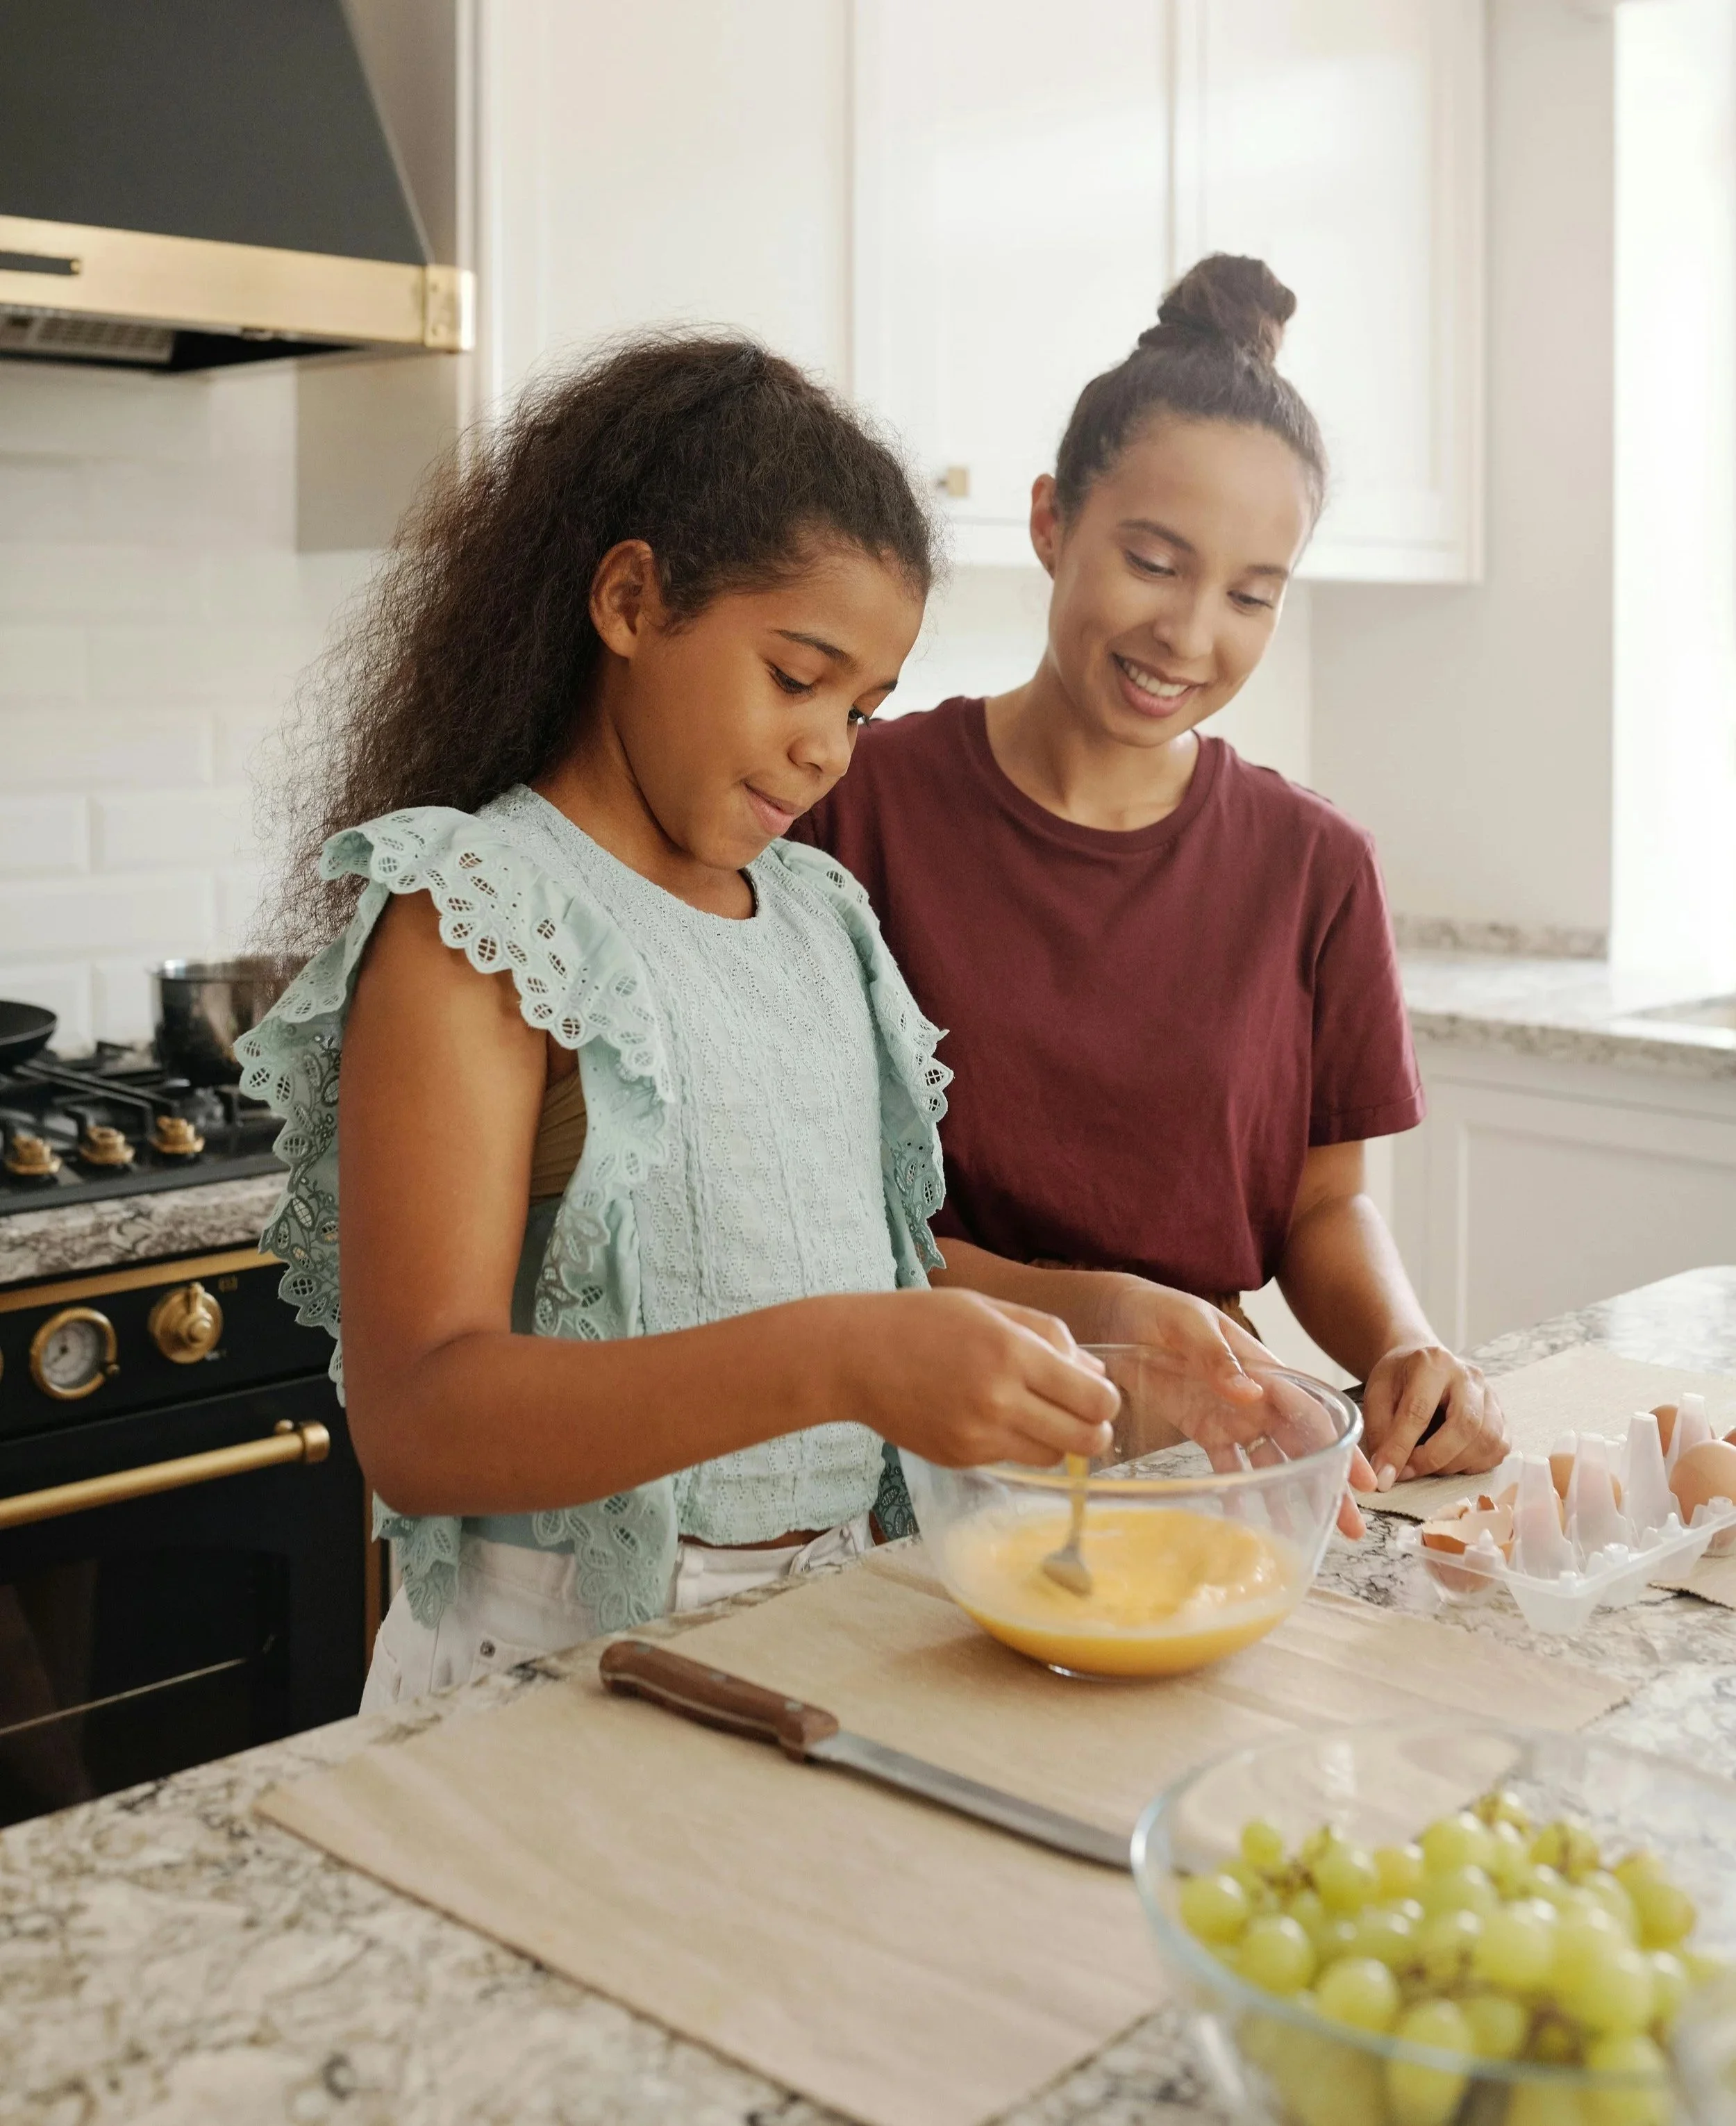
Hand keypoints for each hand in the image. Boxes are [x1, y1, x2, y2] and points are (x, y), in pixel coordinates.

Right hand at [841, 1290, 1118, 1469]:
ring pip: (1051, 1458)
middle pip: (1085, 1440)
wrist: (853, 1357)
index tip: (1097, 1394)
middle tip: (1083, 1417)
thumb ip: (1050, 1336)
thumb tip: (1096, 1373)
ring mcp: (978, 1435)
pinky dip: (1013, 1443)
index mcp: (1013, 1352)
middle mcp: (1000, 1399)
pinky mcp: (960, 1459)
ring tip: (1034, 1414)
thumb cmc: (922, 1320)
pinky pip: (1010, 1459)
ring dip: (1056, 1441)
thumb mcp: (990, 1308)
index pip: (1095, 1399)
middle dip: (1095, 1431)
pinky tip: (987, 1416)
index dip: (1107, 1401)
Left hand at [1106, 1282, 1374, 1538]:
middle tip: (1352, 1525)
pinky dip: (1239, 1491)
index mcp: (1262, 1368)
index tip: (1363, 1480)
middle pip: (1301, 1443)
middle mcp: (1255, 1397)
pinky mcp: (1205, 1428)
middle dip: (1329, 1481)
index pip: (1310, 1411)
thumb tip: (1251, 1393)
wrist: (1117, 1314)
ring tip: (1307, 1532)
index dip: (1339, 1445)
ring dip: (1290, 1493)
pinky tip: (1247, 1521)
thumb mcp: (1188, 1325)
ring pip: (1271, 1460)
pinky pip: (1229, 1464)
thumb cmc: (1158, 1309)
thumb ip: (1217, 1358)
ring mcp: (1232, 1415)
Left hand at [1361, 1340, 1507, 1488]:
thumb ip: (1379, 1431)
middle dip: (1433, 1458)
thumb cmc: (1399, 1380)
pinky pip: (1498, 1449)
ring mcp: (1491, 1395)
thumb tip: (1386, 1473)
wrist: (1422, 1365)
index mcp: (1433, 1363)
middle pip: (1464, 1426)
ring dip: (1454, 1464)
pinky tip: (1450, 1460)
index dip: (1400, 1448)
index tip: (1385, 1475)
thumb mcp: (1376, 1395)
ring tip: (1427, 1464)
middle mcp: (1469, 1376)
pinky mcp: (1502, 1415)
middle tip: (1408, 1471)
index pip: (1419, 1411)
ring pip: (1486, 1441)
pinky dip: (1473, 1464)